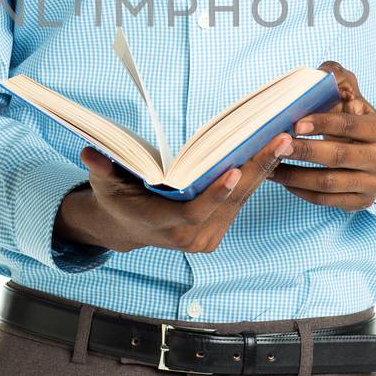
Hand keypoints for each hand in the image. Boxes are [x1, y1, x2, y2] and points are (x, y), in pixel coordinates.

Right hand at [57, 129, 294, 254]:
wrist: (127, 228)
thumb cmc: (117, 199)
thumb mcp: (106, 185)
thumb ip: (102, 171)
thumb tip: (90, 153)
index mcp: (165, 226)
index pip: (196, 212)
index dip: (216, 194)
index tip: (235, 170)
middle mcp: (191, 237)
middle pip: (231, 202)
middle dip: (257, 169)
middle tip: (281, 140)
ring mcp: (207, 237)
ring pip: (243, 200)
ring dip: (265, 169)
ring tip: (285, 139)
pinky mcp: (218, 231)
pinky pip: (242, 202)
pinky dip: (258, 177)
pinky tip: (274, 151)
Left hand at [266, 61, 375, 210]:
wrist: (375, 154)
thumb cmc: (354, 121)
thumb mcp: (352, 98)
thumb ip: (339, 79)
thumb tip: (325, 72)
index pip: (349, 125)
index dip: (322, 124)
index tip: (294, 124)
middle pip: (338, 156)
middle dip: (303, 150)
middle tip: (275, 145)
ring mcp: (374, 185)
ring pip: (328, 183)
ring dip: (294, 175)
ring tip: (269, 164)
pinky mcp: (362, 203)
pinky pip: (325, 200)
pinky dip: (300, 191)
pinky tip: (281, 179)